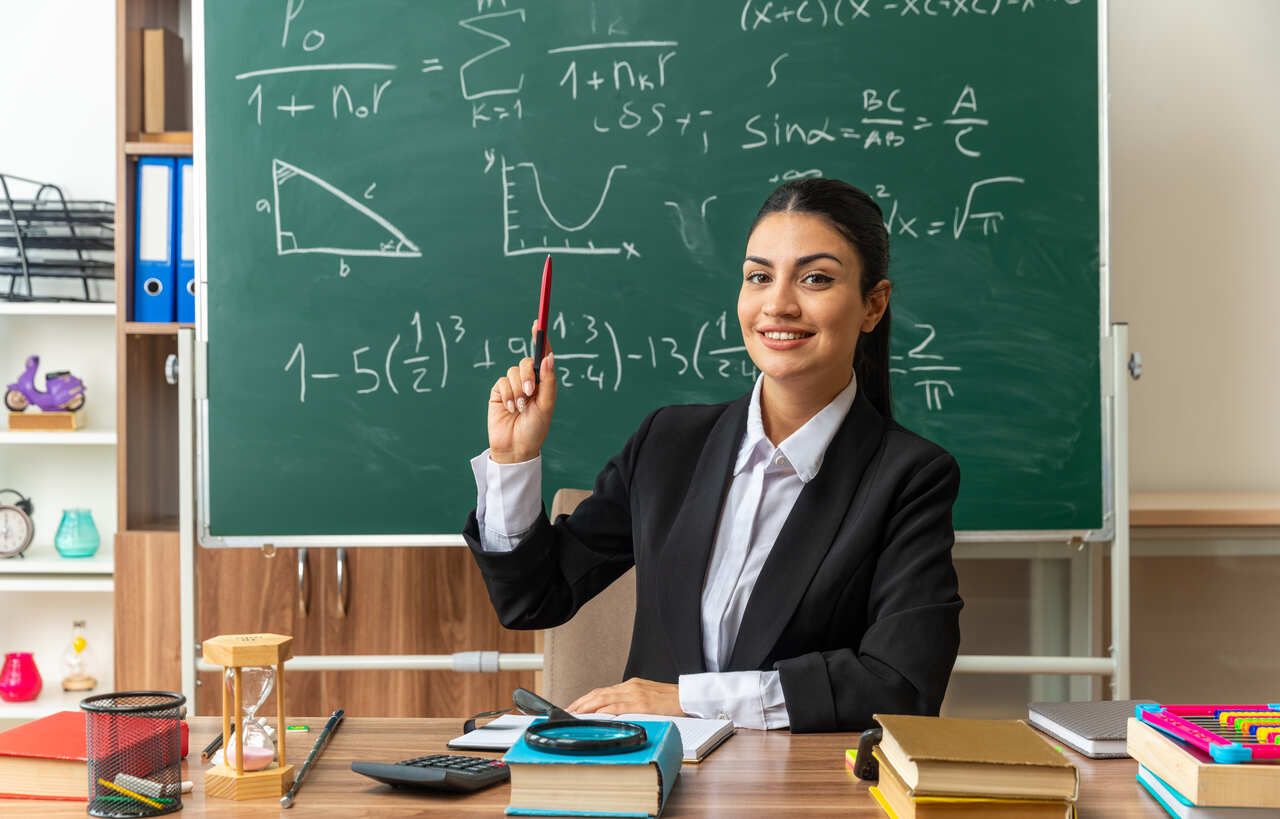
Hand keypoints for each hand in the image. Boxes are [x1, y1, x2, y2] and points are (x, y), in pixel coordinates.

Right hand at [488, 322, 556, 462]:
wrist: (516, 447)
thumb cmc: (535, 429)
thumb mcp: (547, 405)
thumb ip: (549, 381)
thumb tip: (548, 358)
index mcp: (543, 383)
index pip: (542, 357)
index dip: (540, 339)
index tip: (538, 323)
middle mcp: (528, 382)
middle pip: (526, 362)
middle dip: (528, 375)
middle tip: (530, 393)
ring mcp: (513, 386)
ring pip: (513, 372)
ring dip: (518, 390)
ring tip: (519, 407)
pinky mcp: (499, 392)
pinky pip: (502, 382)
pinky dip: (508, 394)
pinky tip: (510, 408)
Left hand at [566, 678, 683, 716]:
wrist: (688, 697)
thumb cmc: (670, 700)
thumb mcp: (647, 697)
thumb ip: (631, 701)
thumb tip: (614, 712)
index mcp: (631, 685)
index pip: (602, 691)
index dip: (585, 699)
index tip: (574, 706)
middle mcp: (630, 687)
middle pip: (599, 693)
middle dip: (580, 703)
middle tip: (567, 711)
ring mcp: (635, 694)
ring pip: (604, 698)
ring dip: (586, 707)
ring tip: (574, 714)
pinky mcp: (642, 704)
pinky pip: (618, 707)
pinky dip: (604, 711)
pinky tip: (594, 716)